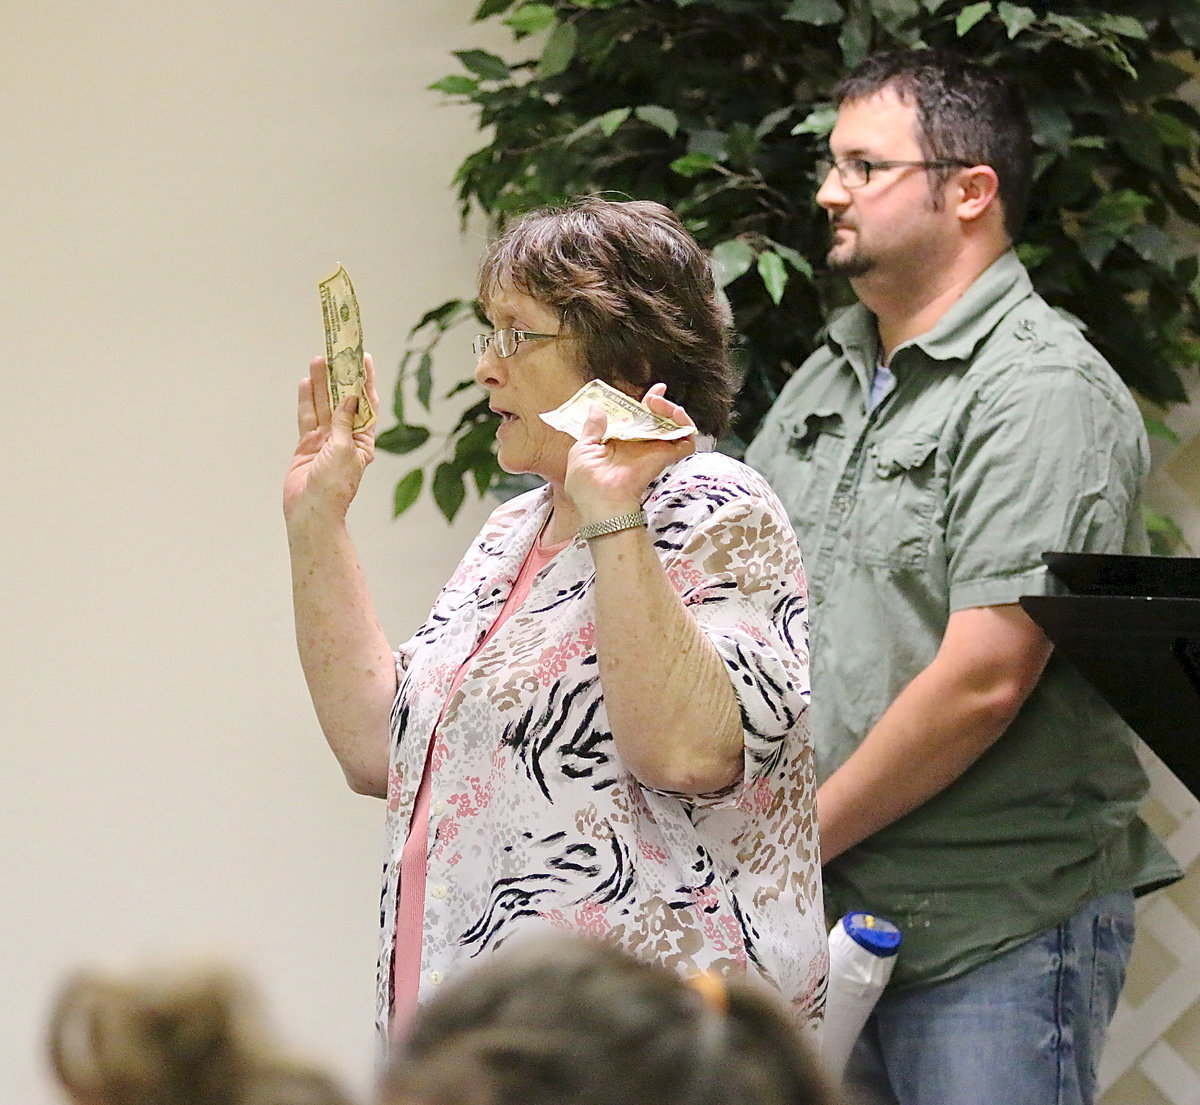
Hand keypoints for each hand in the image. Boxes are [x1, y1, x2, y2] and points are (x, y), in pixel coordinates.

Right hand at [283, 353, 378, 523]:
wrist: (312, 509)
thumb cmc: (335, 485)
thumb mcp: (345, 449)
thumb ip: (345, 422)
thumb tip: (350, 398)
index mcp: (363, 441)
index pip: (367, 405)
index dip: (366, 382)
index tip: (364, 359)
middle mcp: (346, 438)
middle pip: (343, 401)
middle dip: (340, 378)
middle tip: (337, 353)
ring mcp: (325, 440)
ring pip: (323, 405)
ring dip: (321, 384)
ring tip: (318, 361)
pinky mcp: (308, 444)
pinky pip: (307, 417)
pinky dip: (306, 400)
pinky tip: (305, 383)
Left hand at [564, 383, 696, 522]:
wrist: (601, 504)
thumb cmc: (586, 484)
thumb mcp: (582, 450)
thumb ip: (592, 428)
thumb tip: (596, 407)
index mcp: (620, 441)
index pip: (637, 417)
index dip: (646, 403)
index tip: (656, 389)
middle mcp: (640, 444)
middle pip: (658, 418)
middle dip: (660, 403)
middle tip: (654, 398)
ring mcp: (654, 450)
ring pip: (674, 425)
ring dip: (672, 410)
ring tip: (661, 405)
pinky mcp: (666, 457)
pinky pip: (686, 440)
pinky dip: (686, 426)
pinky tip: (677, 417)